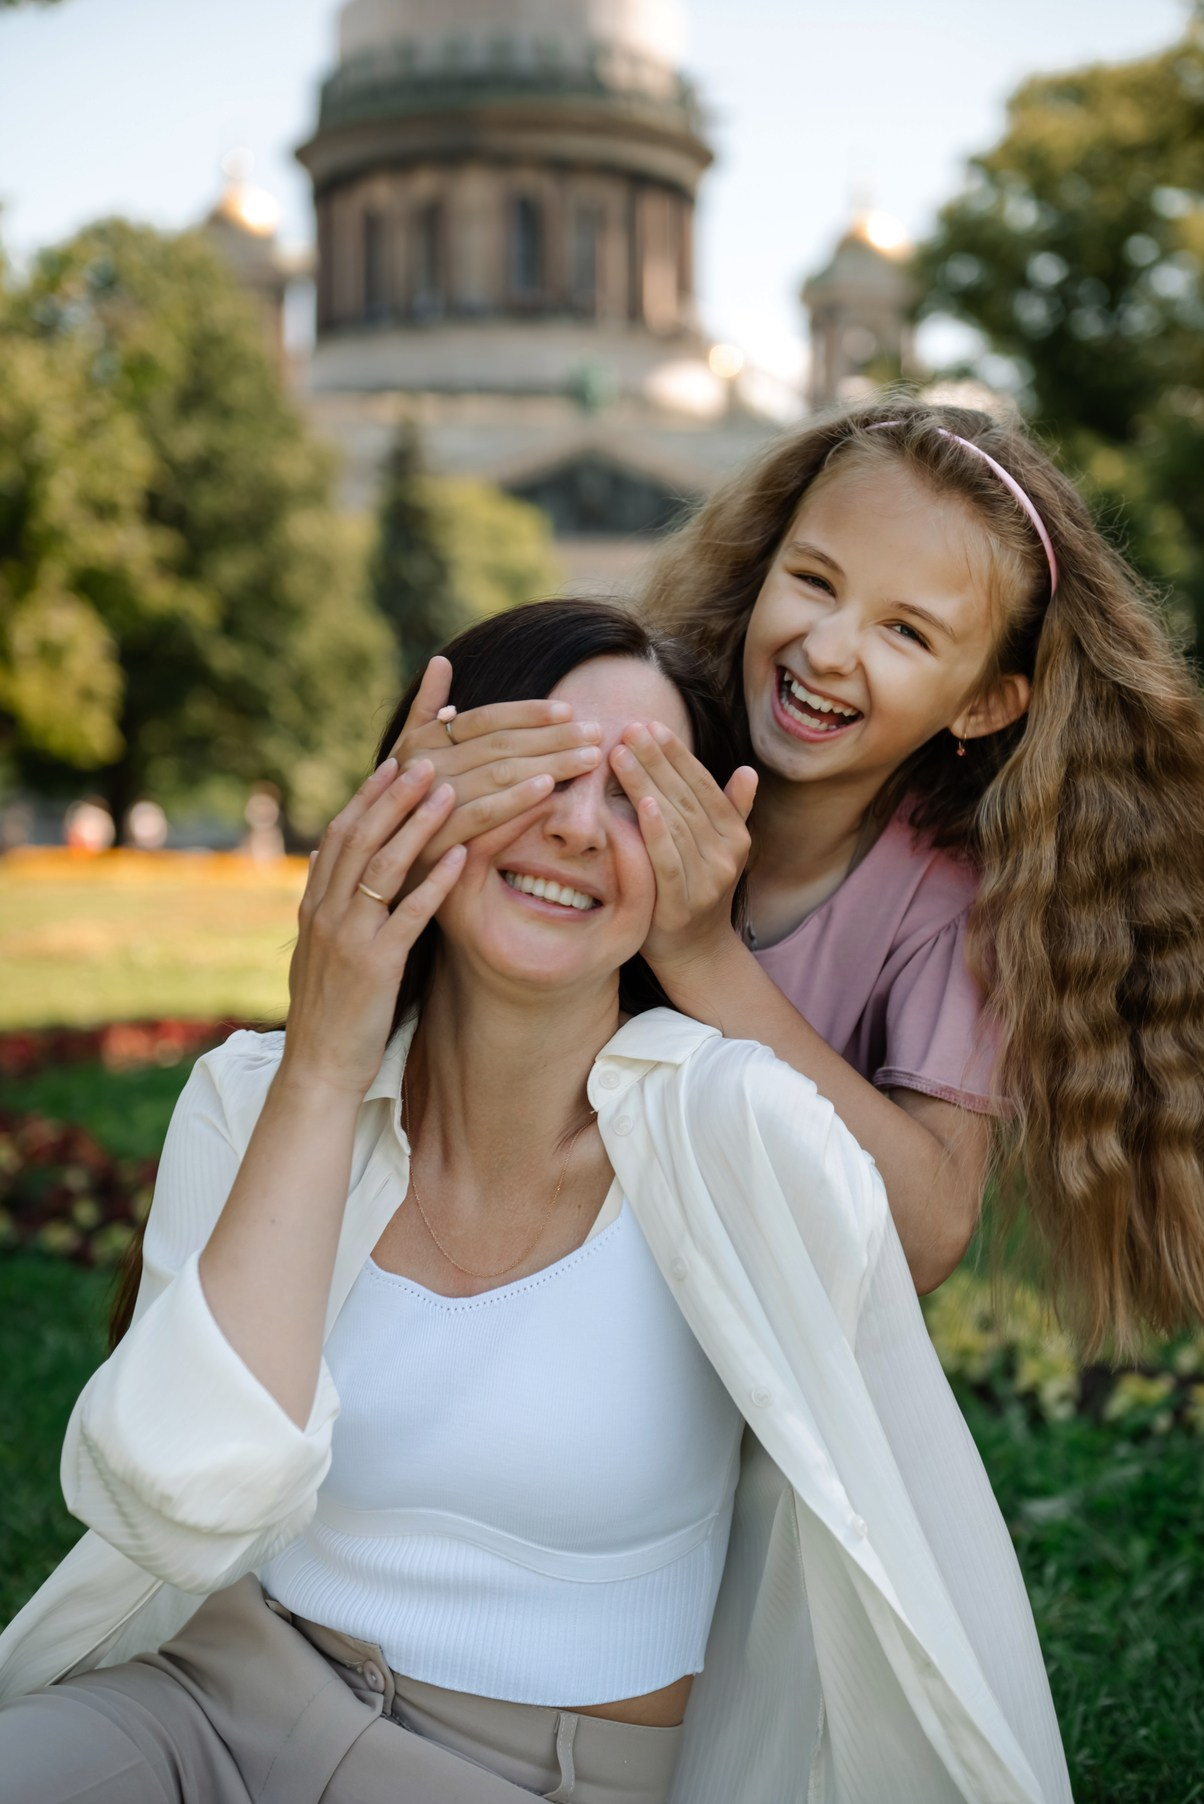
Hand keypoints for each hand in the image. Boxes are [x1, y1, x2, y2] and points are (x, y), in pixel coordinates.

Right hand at [285, 758, 464, 1097]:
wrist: (319, 1067)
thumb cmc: (333, 1009)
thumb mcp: (322, 947)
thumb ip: (328, 900)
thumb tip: (328, 854)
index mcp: (316, 903)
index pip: (343, 833)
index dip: (370, 794)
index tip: (398, 759)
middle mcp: (326, 911)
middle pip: (360, 836)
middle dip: (394, 794)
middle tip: (427, 757)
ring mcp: (347, 936)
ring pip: (381, 865)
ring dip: (415, 823)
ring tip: (448, 789)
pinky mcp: (373, 965)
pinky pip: (406, 916)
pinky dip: (433, 883)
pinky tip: (461, 858)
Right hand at [388, 656, 602, 873]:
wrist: (382, 867)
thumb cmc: (405, 809)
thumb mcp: (408, 755)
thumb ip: (425, 709)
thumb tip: (440, 661)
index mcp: (423, 742)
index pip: (486, 719)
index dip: (529, 713)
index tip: (569, 710)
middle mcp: (425, 766)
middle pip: (502, 744)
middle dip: (554, 737)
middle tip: (598, 733)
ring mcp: (430, 801)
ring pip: (500, 774)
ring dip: (550, 763)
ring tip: (589, 759)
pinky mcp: (437, 837)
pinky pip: (485, 813)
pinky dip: (518, 799)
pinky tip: (551, 789)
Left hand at [610, 723, 757, 973]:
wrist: (694, 954)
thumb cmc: (695, 892)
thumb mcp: (716, 851)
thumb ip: (729, 811)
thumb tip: (748, 771)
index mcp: (734, 836)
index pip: (702, 785)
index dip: (676, 754)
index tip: (650, 725)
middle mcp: (726, 855)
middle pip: (685, 798)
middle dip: (655, 760)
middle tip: (628, 728)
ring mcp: (707, 880)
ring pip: (675, 822)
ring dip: (646, 785)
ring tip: (620, 755)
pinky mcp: (683, 904)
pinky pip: (668, 861)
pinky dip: (656, 832)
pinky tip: (640, 805)